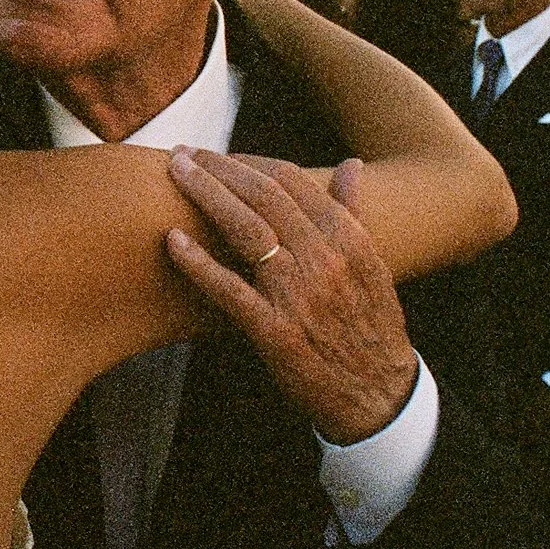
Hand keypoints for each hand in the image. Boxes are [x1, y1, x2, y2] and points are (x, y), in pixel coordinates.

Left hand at [163, 152, 418, 445]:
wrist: (377, 394)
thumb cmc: (370, 325)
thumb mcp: (374, 264)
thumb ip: (354, 212)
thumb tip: (350, 165)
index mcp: (347, 238)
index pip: (290, 180)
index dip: (247, 161)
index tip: (218, 155)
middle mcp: (323, 259)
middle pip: (262, 196)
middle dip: (218, 168)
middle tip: (182, 154)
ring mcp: (298, 294)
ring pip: (245, 229)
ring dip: (204, 195)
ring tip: (174, 174)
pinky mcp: (274, 331)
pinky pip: (229, 290)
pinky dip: (198, 263)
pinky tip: (172, 240)